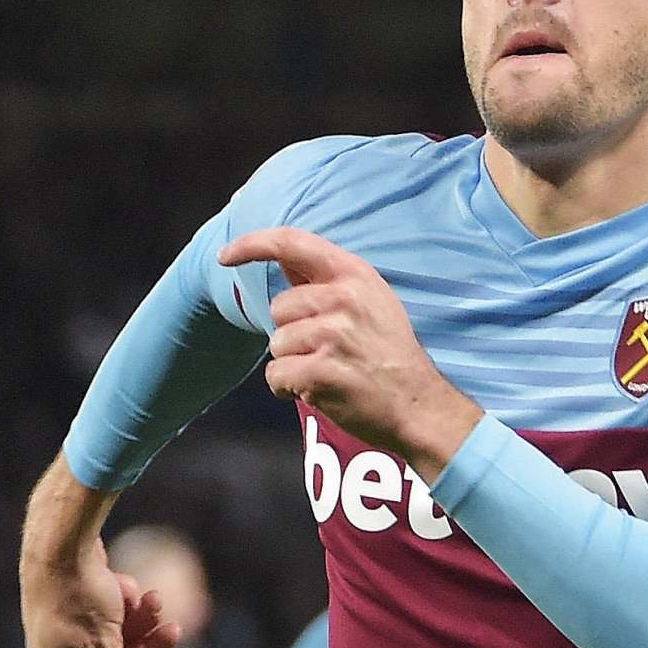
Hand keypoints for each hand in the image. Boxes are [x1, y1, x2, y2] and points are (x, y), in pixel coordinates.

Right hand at [21, 538, 180, 647]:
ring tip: (155, 600)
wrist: (62, 545)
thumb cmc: (79, 599)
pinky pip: (117, 615)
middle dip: (149, 647)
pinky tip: (126, 584)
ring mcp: (71, 630)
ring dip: (144, 620)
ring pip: (123, 638)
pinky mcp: (82, 607)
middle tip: (175, 629)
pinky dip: (129, 602)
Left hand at [219, 228, 481, 478]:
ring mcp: (332, 335)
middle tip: (332, 351)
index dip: (251, 245)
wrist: (420, 405)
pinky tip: (322, 390)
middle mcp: (344, 298)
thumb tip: (283, 259)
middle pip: (278, 308)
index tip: (226, 256)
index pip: (291, 242)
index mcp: (355, 275)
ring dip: (294, 363)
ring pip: (276, 344)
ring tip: (332, 371)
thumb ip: (327, 281)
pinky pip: (276, 375)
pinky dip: (291, 388)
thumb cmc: (393, 355)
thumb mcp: (374, 302)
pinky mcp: (320, 370)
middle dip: (293, 333)